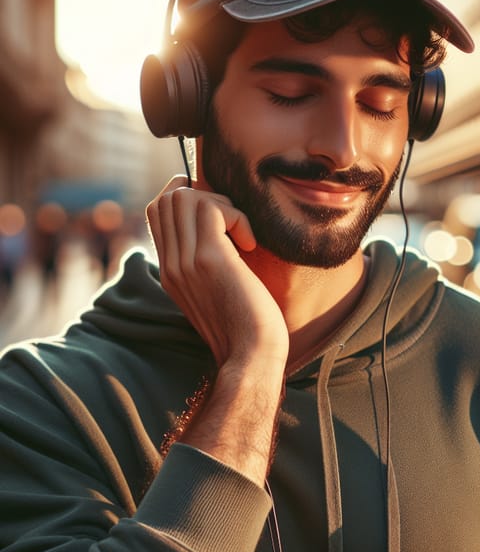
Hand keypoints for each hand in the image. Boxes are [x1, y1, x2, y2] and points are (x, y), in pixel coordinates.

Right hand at [146, 176, 288, 483]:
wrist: (251, 357)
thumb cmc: (246, 327)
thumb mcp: (218, 290)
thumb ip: (208, 261)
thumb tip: (225, 231)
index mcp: (171, 270)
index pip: (156, 210)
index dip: (185, 195)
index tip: (218, 209)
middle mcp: (171, 263)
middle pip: (167, 198)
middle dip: (205, 194)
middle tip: (233, 223)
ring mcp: (186, 261)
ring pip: (185, 196)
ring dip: (222, 203)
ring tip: (241, 233)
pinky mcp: (209, 259)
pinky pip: (212, 207)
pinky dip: (236, 215)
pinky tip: (250, 243)